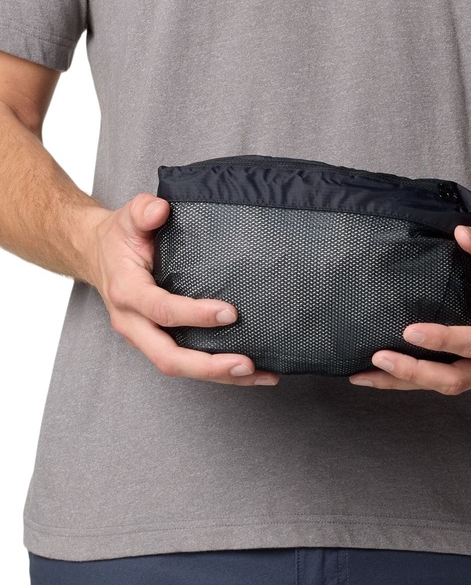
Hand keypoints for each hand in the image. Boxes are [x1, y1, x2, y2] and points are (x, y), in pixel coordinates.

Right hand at [83, 193, 279, 385]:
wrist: (98, 255)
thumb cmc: (119, 238)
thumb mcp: (127, 218)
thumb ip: (142, 210)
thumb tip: (160, 209)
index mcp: (127, 292)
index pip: (162, 310)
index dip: (195, 316)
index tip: (230, 313)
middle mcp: (133, 323)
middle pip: (168, 357)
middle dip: (209, 366)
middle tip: (247, 364)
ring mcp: (145, 337)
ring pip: (179, 367)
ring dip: (219, 375)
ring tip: (258, 374)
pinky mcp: (158, 341)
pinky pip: (186, 362)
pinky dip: (217, 370)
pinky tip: (249, 371)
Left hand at [348, 224, 470, 393]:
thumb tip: (461, 233)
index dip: (443, 340)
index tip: (408, 331)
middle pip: (459, 379)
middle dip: (416, 372)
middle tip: (379, 358)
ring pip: (447, 384)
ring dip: (406, 382)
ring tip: (364, 374)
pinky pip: (445, 377)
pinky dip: (413, 377)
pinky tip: (382, 373)